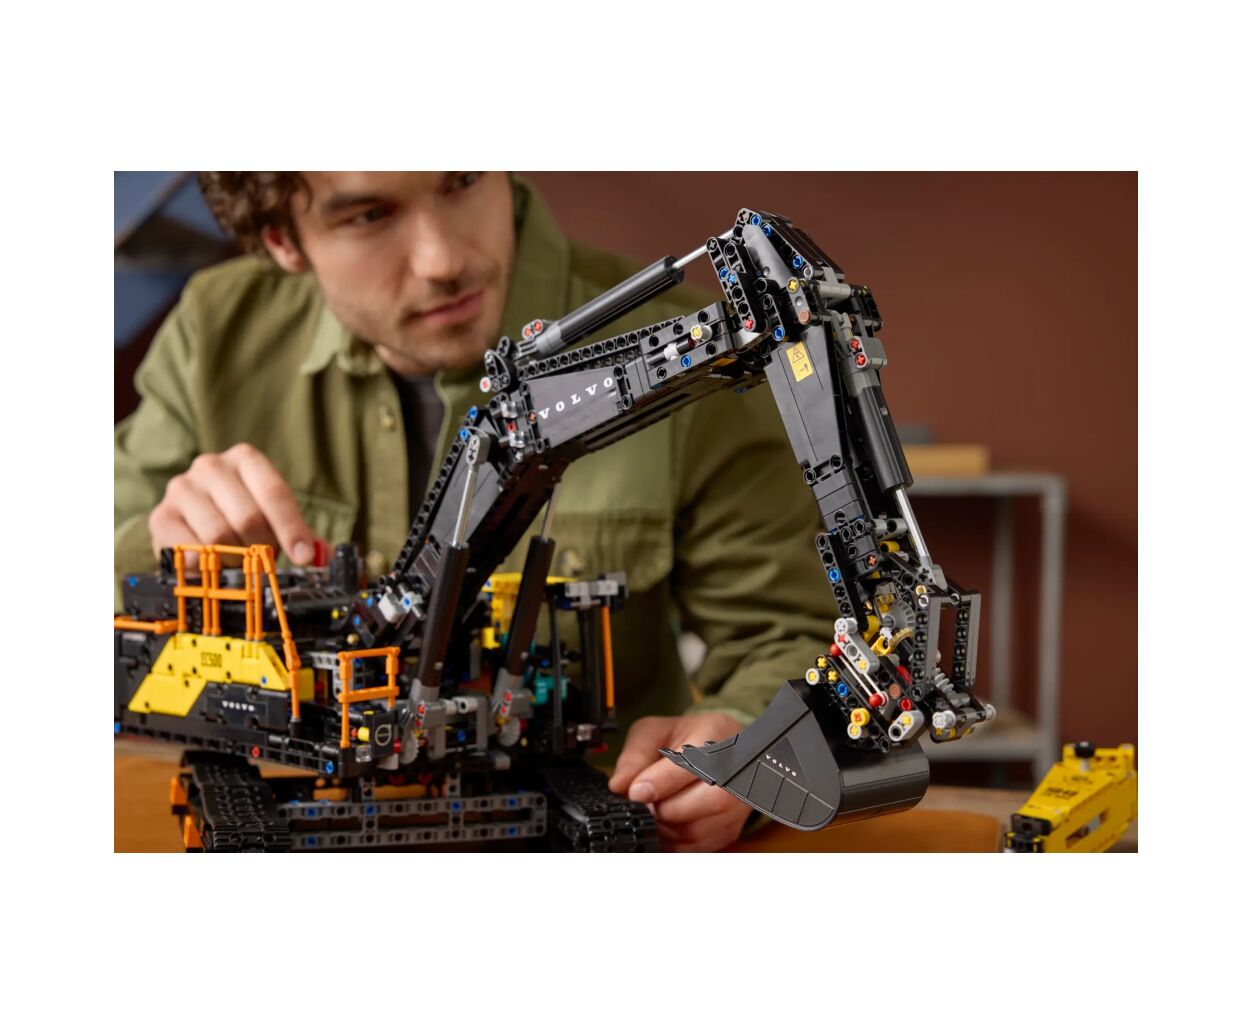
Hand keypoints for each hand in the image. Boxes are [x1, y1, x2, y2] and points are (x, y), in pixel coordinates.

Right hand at [149, 443, 322, 567]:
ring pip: (218, 535)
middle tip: (265, 560)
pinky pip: (189, 551)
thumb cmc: (241, 518)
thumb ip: (301, 536)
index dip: (291, 528)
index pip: (274, 493)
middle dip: (263, 547)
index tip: (303, 557)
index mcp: (246, 459)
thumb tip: (324, 557)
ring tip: (238, 560)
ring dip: (235, 559)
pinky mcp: (160, 517)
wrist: (192, 524)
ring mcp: (181, 489)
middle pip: (247, 517)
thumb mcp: (275, 519)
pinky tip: (212, 564)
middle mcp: (210, 466)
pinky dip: (207, 566)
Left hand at [608, 712, 750, 851]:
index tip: (637, 791)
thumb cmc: (679, 739)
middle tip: (644, 805)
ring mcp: (739, 802)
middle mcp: (737, 769)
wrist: (708, 750)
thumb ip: (635, 756)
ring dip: (667, 828)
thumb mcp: (651, 733)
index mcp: (717, 733)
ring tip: (650, 812)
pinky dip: (674, 841)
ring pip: (704, 828)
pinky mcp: (730, 829)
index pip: (700, 760)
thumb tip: (620, 785)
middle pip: (714, 799)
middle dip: (669, 808)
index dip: (664, 781)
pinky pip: (699, 846)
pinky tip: (662, 825)